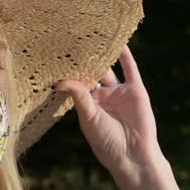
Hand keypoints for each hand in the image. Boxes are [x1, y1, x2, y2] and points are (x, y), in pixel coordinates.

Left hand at [54, 45, 162, 177]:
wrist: (134, 154)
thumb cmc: (107, 142)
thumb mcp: (89, 118)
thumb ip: (79, 97)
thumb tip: (61, 81)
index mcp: (87, 104)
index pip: (75, 82)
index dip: (67, 70)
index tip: (54, 55)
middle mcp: (102, 96)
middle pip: (91, 72)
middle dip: (83, 58)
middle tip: (70, 39)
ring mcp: (119, 92)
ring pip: (109, 68)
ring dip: (103, 54)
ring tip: (93, 35)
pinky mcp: (135, 90)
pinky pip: (130, 69)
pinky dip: (125, 56)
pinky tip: (119, 42)